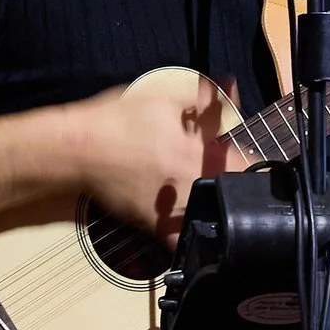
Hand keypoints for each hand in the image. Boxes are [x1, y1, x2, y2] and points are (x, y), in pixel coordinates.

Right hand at [78, 74, 235, 239]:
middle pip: (234, 192)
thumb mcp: (163, 100)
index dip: (252, 163)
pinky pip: (183, 242)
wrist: (77, 150)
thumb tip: (232, 86)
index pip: (246, 163)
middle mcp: (193, 180)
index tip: (251, 163)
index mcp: (200, 149)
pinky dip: (192, 238)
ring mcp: (176, 206)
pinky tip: (195, 230)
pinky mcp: (156, 226)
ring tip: (213, 201)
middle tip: (232, 181)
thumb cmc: (117, 121)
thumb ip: (203, 98)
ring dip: (218, 208)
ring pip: (213, 216)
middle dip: (237, 186)